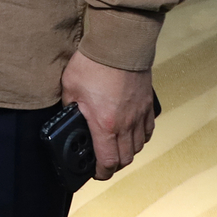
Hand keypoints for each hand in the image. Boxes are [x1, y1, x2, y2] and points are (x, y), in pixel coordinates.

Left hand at [60, 51, 154, 180]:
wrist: (119, 44)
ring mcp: (139, 114)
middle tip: (104, 162)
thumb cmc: (94, 63)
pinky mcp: (147, 104)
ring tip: (116, 148)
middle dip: (114, 165)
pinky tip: (132, 133)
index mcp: (105, 124)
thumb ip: (69, 106)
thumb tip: (68, 116)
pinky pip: (148, 130)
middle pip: (126, 158)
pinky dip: (141, 137)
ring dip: (128, 152)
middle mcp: (125, 124)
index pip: (107, 161)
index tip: (95, 172)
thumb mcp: (70, 87)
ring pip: (138, 146)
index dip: (101, 172)